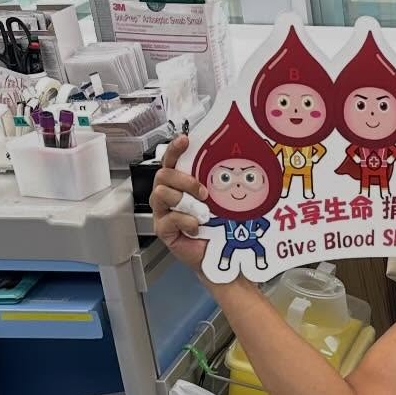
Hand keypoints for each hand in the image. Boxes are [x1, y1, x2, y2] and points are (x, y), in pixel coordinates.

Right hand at [151, 134, 209, 272]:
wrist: (219, 254)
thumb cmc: (219, 226)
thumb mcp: (221, 199)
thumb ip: (217, 183)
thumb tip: (233, 162)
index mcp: (180, 184)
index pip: (171, 160)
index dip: (174, 149)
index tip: (184, 140)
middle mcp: (168, 195)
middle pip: (163, 175)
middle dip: (184, 180)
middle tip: (204, 192)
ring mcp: (163, 212)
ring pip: (161, 193)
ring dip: (185, 201)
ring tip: (202, 213)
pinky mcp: (163, 229)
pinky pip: (168, 218)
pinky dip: (185, 221)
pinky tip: (196, 228)